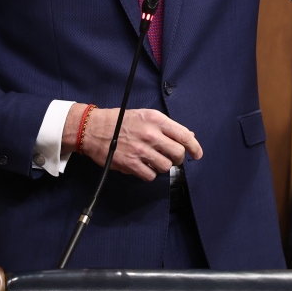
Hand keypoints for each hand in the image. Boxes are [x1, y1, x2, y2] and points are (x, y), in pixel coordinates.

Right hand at [62, 104, 203, 181]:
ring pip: (166, 166)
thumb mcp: (146, 115)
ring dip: (163, 166)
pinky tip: (144, 167)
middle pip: (178, 153)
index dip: (195, 147)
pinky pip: (150, 175)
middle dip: (178, 159)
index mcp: (157, 120)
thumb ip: (167, 126)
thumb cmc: (121, 121)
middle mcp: (151, 134)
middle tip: (172, 158)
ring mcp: (141, 150)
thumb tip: (188, 136)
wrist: (94, 129)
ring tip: (155, 161)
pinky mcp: (131, 164)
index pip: (184, 135)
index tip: (197, 154)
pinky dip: (150, 173)